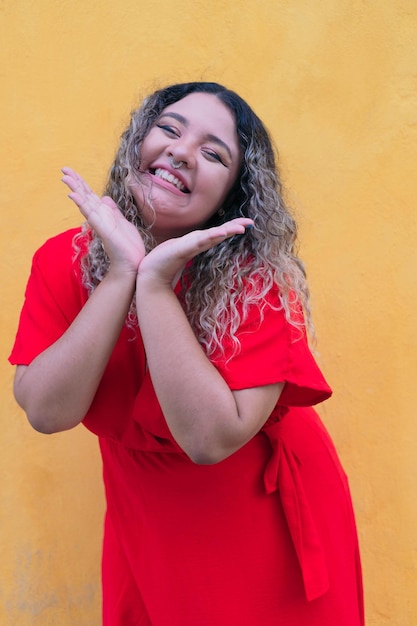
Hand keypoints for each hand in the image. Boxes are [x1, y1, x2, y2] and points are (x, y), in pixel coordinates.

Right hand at [62, 167, 144, 275]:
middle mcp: (100, 216)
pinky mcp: (102, 229)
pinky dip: (81, 204)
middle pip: (85, 195)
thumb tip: (105, 198)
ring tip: (65, 178)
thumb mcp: (122, 222)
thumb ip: (113, 211)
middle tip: (63, 168)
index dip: (81, 182)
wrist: (133, 263)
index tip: (71, 171)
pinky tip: (73, 195)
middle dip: (75, 181)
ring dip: (75, 189)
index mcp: (105, 213)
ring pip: (85, 202)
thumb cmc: (128, 246)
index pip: (90, 194)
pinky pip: (90, 214)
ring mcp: (100, 222)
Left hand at [137, 218, 252, 286]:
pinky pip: (198, 242)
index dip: (232, 226)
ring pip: (211, 237)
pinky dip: (210, 237)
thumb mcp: (179, 247)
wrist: (151, 275)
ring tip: (239, 228)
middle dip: (234, 227)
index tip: (248, 222)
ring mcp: (190, 248)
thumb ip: (190, 243)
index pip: (217, 232)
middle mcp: (196, 244)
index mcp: (197, 242)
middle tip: (250, 222)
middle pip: (219, 233)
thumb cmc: (164, 262)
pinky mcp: (182, 251)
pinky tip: (219, 234)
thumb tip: (198, 239)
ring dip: (225, 232)